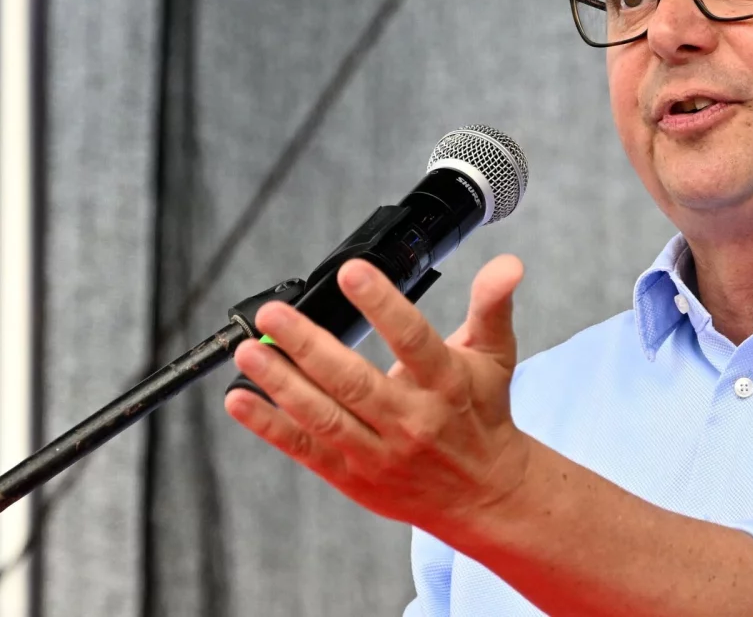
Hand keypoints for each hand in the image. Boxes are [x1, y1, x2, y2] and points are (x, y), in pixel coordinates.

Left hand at [223, 254, 531, 534]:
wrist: (483, 492)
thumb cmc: (483, 415)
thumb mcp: (494, 355)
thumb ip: (492, 305)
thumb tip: (507, 265)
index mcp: (447, 385)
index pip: (413, 339)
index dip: (382, 305)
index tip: (352, 273)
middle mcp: (412, 421)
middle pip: (354, 381)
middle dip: (309, 345)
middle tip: (276, 314)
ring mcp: (379, 452)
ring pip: (324, 417)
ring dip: (281, 383)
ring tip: (249, 351)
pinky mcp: (353, 476)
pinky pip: (305, 449)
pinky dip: (269, 427)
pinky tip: (239, 401)